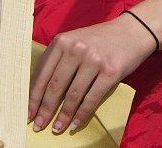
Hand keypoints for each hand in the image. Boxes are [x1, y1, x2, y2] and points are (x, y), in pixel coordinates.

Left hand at [28, 13, 157, 134]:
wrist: (133, 31)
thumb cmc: (100, 39)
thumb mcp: (75, 41)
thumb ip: (59, 59)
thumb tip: (40, 92)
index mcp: (62, 41)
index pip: (42, 74)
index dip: (33, 97)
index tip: (28, 113)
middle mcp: (76, 49)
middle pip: (55, 86)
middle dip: (45, 110)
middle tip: (39, 125)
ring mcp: (94, 60)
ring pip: (73, 95)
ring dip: (63, 116)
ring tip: (57, 128)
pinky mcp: (110, 72)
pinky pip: (91, 98)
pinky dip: (81, 114)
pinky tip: (75, 124)